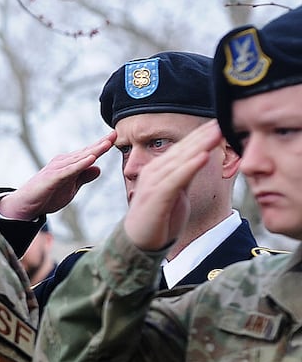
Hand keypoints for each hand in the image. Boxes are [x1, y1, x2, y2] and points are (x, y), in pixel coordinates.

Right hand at [0, 132, 117, 220]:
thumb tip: (98, 167)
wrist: (25, 205)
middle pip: (85, 152)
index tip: (115, 136)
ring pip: (79, 159)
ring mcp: (57, 169)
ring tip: (107, 143)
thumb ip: (83, 177)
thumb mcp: (71, 188)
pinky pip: (69, 170)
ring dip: (93, 151)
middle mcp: (63, 162)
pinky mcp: (52, 178)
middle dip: (100, 143)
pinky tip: (91, 159)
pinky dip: (80, 165)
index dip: (101, 145)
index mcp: (69, 164)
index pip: (88, 153)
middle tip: (115, 133)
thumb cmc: (47, 195)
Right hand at [122, 120, 224, 251]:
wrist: (138, 243)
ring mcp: (153, 184)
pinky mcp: (156, 197)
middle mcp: (154, 172)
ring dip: (200, 145)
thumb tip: (200, 157)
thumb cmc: (159, 218)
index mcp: (159, 169)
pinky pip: (175, 179)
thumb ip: (185, 175)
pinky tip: (202, 156)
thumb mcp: (176, 192)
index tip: (220, 120)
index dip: (201, 134)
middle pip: (182, 149)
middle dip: (203, 134)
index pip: (183, 147)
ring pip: (180, 160)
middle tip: (222, 118)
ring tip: (217, 132)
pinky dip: (189, 167)